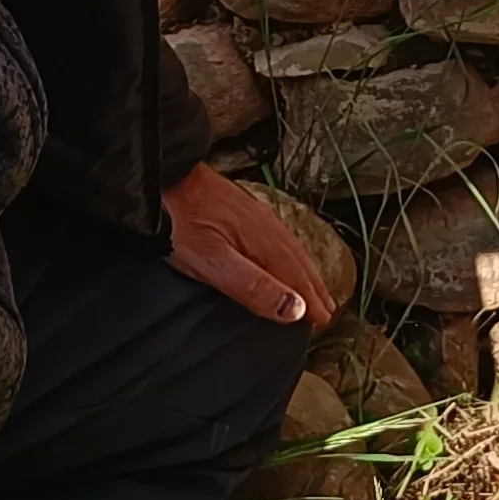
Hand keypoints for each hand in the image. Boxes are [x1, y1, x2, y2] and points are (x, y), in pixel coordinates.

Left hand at [162, 161, 334, 330]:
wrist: (170, 177)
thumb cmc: (186, 223)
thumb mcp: (215, 263)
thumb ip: (254, 287)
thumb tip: (297, 309)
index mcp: (266, 245)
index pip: (297, 280)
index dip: (310, 303)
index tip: (324, 322)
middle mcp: (269, 229)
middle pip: (300, 264)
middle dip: (315, 289)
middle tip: (329, 311)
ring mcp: (259, 217)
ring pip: (293, 250)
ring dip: (306, 272)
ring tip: (315, 288)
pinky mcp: (247, 211)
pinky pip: (281, 239)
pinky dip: (292, 255)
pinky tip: (286, 256)